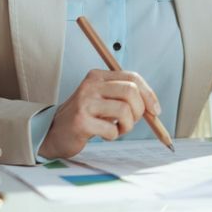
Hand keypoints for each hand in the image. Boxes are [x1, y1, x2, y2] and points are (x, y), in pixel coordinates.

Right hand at [39, 69, 160, 159]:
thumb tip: (153, 107)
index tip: (155, 110)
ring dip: (127, 126)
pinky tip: (103, 134)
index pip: (132, 77)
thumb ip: (125, 97)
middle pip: (131, 91)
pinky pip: (112, 129)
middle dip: (140, 111)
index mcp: (98, 76)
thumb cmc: (86, 116)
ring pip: (124, 111)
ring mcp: (85, 102)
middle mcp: (91, 85)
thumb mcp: (105, 99)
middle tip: (132, 122)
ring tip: (117, 129)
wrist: (55, 132)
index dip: (149, 94)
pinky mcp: (81, 121)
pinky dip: (113, 135)